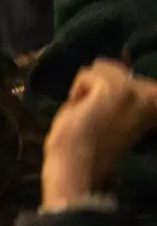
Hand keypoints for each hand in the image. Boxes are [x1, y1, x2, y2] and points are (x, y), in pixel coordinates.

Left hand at [42, 60, 156, 208]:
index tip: (103, 108)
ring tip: (88, 111)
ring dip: (87, 87)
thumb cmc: (89, 141)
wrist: (76, 162)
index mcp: (156, 104)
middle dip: (97, 86)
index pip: (137, 76)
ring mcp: (137, 91)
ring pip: (101, 66)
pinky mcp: (116, 90)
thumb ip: (119, 91)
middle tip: (94, 114)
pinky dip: (77, 89)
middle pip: (116, 68)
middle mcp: (154, 96)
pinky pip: (86, 73)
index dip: (109, 85)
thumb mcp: (112, 111)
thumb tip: (104, 63)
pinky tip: (80, 110)